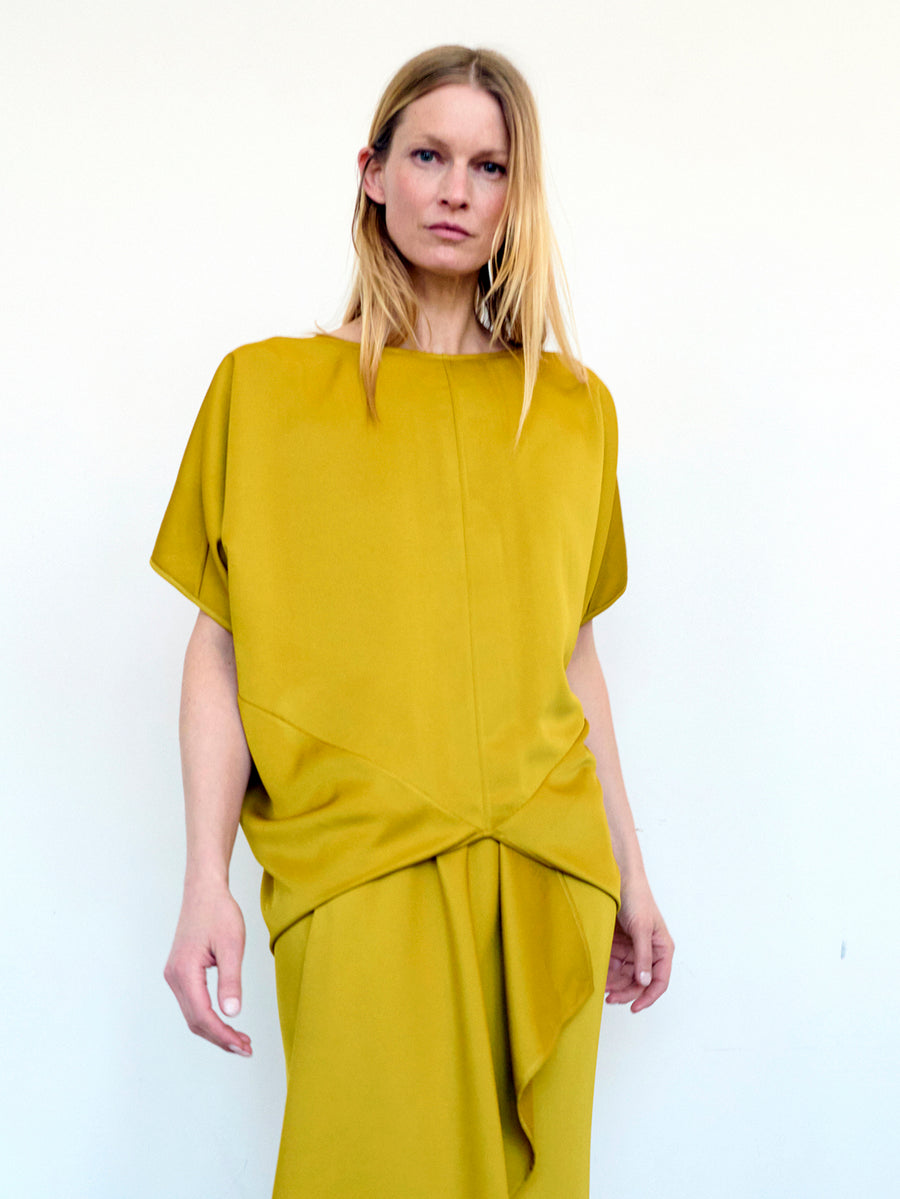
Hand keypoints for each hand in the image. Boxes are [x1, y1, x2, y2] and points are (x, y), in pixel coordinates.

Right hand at [163, 881, 251, 1054]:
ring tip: (240, 1040)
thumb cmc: (219, 912)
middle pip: (195, 1021)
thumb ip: (231, 980)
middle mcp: (174, 977)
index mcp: (184, 972)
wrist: (204, 891)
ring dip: (215, 1030)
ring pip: (193, 1014)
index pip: (203, 1015)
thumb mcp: (232, 945)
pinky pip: (193, 1003)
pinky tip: (226, 1020)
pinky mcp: (180, 973)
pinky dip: (209, 1017)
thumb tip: (232, 1013)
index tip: (243, 1046)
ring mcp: (174, 976)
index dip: (223, 1035)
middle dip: (220, 1038)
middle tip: (246, 1048)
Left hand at [605, 877, 673, 1012]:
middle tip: (609, 998)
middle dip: (626, 991)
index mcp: (662, 949)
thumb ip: (643, 956)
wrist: (617, 877)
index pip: (660, 981)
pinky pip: (614, 965)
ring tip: (602, 987)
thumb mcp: (640, 928)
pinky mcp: (619, 945)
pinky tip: (599, 976)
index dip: (648, 997)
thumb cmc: (636, 897)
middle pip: (640, 982)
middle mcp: (649, 952)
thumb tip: (645, 981)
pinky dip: (607, 972)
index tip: (634, 1008)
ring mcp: (633, 949)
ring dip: (615, 984)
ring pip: (626, 976)